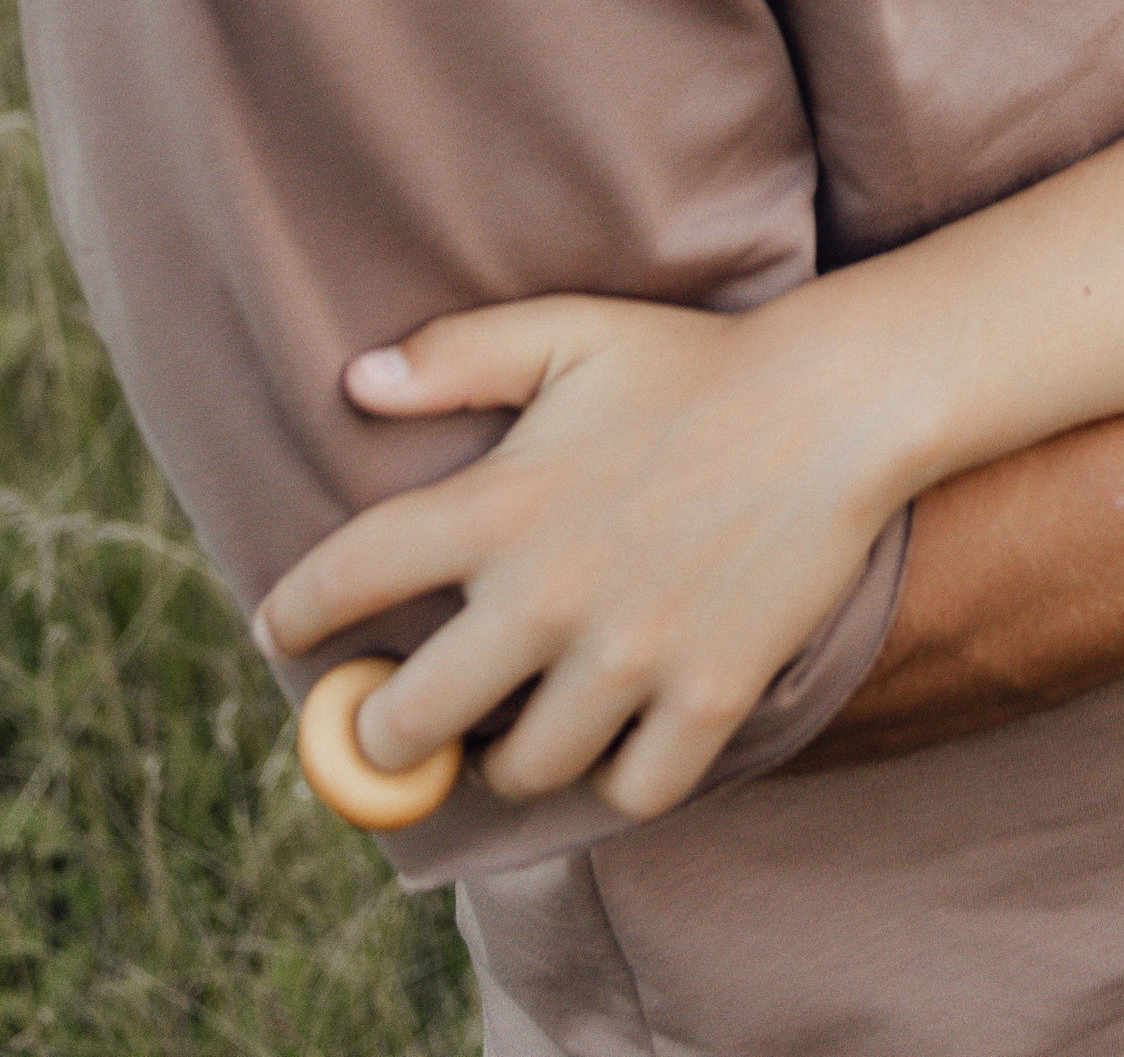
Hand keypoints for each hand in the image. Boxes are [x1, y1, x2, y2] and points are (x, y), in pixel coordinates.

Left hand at [256, 288, 905, 821]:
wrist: (839, 401)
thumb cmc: (694, 363)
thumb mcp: (569, 334)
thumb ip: (456, 356)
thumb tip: (352, 382)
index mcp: (501, 503)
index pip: (350, 578)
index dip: (296, 615)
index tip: (284, 630)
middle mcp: (550, 593)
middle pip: (409, 722)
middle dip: (383, 733)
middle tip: (398, 719)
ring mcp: (631, 655)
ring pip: (520, 769)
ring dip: (508, 753)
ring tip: (517, 721)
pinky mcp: (708, 695)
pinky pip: (633, 789)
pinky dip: (619, 773)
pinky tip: (617, 732)